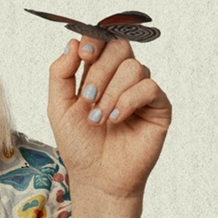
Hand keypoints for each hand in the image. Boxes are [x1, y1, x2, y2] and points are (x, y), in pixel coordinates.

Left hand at [48, 37, 171, 199]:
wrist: (96, 177)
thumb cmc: (78, 143)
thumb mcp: (58, 106)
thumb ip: (60, 73)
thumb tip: (72, 43)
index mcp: (98, 73)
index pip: (103, 40)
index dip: (96, 39)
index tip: (84, 54)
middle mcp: (121, 78)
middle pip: (120, 47)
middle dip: (100, 70)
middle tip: (87, 95)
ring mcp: (141, 92)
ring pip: (133, 67)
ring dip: (111, 92)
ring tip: (98, 117)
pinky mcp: (159, 108)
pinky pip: (149, 87)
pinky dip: (128, 101)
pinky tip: (115, 119)